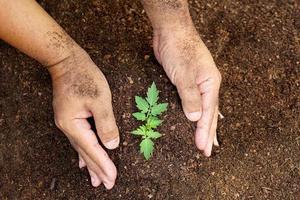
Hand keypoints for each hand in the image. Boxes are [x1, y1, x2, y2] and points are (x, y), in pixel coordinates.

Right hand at [48, 49, 118, 188]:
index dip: (104, 164)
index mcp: (74, 124)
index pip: (93, 149)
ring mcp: (67, 123)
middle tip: (106, 184)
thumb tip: (112, 145)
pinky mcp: (71, 117)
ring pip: (82, 148)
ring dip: (90, 164)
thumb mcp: (100, 99)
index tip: (112, 178)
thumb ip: (106, 124)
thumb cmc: (84, 76)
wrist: (67, 61)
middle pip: (85, 152)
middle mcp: (68, 127)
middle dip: (97, 169)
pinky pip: (79, 140)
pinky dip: (84, 152)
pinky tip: (83, 161)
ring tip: (95, 179)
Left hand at [153, 26, 220, 156]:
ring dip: (203, 126)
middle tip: (208, 151)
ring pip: (202, 109)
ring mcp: (197, 84)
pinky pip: (191, 102)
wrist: (170, 31)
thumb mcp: (185, 74)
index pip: (208, 113)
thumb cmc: (179, 49)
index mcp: (211, 84)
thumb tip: (194, 119)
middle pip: (210, 114)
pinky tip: (192, 119)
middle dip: (208, 133)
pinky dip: (193, 113)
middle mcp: (206, 86)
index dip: (205, 132)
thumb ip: (190, 97)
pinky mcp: (184, 82)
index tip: (202, 148)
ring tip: (205, 141)